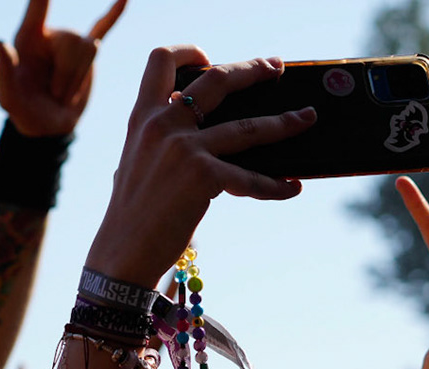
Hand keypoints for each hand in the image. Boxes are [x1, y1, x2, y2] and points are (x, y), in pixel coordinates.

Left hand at [0, 0, 126, 137]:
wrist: (46, 127)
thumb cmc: (22, 109)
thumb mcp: (7, 97)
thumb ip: (3, 72)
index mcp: (29, 35)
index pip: (38, 2)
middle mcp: (53, 33)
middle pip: (74, 45)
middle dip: (66, 78)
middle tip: (52, 95)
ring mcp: (73, 41)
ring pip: (89, 50)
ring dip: (76, 81)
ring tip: (62, 95)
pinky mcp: (88, 52)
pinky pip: (104, 28)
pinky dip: (114, 13)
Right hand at [84, 51, 313, 286]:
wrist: (120, 255)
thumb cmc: (129, 217)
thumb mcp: (134, 165)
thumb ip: (158, 142)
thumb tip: (197, 136)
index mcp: (142, 119)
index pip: (160, 61)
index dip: (188, 51)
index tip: (209, 60)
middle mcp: (162, 126)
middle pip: (217, 79)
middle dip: (252, 69)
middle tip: (275, 69)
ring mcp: (183, 149)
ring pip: (248, 126)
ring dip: (285, 122)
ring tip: (307, 118)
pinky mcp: (202, 177)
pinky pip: (250, 178)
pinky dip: (275, 185)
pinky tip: (291, 187)